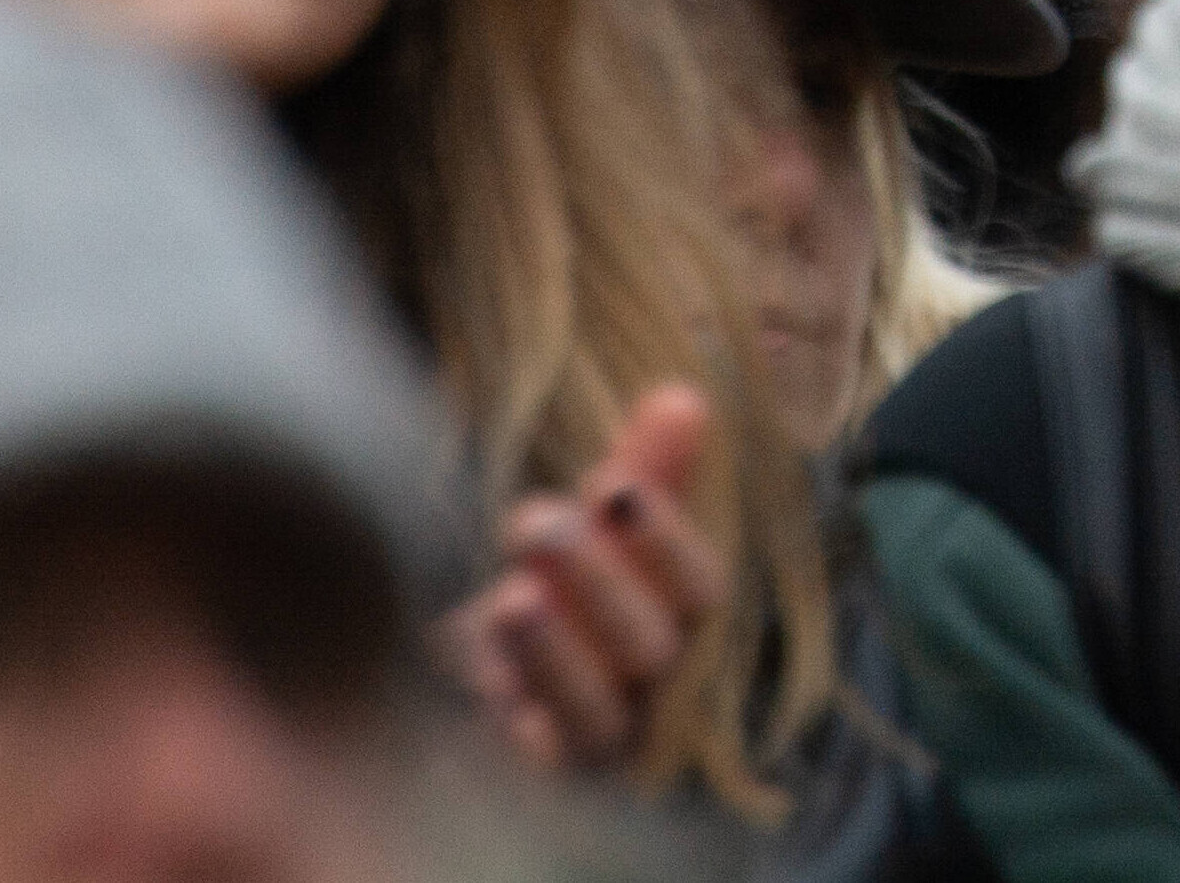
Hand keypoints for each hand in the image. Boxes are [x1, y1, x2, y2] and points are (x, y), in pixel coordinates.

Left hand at [436, 385, 723, 773]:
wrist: (489, 684)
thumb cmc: (566, 592)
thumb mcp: (599, 531)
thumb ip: (643, 472)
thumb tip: (686, 396)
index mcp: (676, 621)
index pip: (701, 591)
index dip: (665, 541)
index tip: (613, 483)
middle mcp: (653, 691)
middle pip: (651, 650)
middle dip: (598, 582)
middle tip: (534, 523)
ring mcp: (599, 746)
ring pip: (596, 714)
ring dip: (554, 653)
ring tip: (511, 598)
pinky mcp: (540, 783)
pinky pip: (535, 762)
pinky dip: (512, 715)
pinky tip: (478, 666)